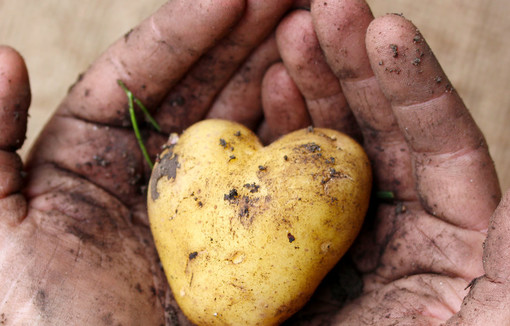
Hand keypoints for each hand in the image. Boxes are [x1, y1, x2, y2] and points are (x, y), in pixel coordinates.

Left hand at [0, 1, 302, 323]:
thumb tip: (4, 54)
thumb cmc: (40, 320)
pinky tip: (313, 94)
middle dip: (248, 32)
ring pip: (246, 117)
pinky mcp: (244, 232)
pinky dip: (295, 133)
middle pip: (206, 83)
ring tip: (312, 24)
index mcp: (97, 152)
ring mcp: (206, 197)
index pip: (144, 72)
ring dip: (279, 69)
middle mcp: (156, 166)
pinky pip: (274, 173)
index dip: (185, 28)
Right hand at [268, 1, 507, 323]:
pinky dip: (274, 130)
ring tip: (289, 36)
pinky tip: (264, 93)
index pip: (437, 140)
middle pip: (377, 124)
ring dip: (311, 83)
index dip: (413, 83)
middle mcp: (395, 218)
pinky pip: (282, 175)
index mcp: (450, 231)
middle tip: (323, 10)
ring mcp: (338, 224)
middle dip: (352, 62)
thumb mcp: (488, 317)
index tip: (385, 28)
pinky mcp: (290, 238)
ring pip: (327, 139)